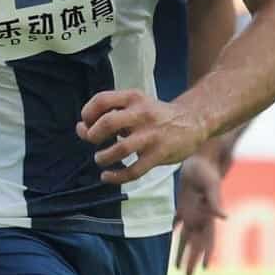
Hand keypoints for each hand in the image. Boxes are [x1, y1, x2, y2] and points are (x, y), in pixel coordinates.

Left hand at [77, 89, 209, 185]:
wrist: (193, 121)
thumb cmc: (155, 115)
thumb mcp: (135, 105)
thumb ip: (110, 114)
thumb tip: (81, 128)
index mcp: (133, 98)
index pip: (101, 100)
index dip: (87, 113)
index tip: (85, 123)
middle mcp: (142, 114)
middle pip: (107, 123)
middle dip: (92, 135)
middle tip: (92, 141)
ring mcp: (151, 135)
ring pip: (120, 149)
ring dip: (103, 157)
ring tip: (100, 158)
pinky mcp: (159, 154)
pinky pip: (134, 170)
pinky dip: (116, 176)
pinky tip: (107, 176)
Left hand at [173, 155, 225, 274]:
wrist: (197, 156)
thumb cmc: (206, 169)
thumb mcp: (211, 184)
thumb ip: (215, 201)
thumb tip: (225, 217)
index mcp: (207, 215)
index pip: (208, 240)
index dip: (207, 255)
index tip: (205, 269)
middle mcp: (198, 216)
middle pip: (196, 244)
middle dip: (192, 260)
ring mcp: (188, 211)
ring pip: (185, 237)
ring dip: (181, 251)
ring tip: (176, 268)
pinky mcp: (179, 203)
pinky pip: (173, 222)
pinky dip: (169, 233)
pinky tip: (164, 242)